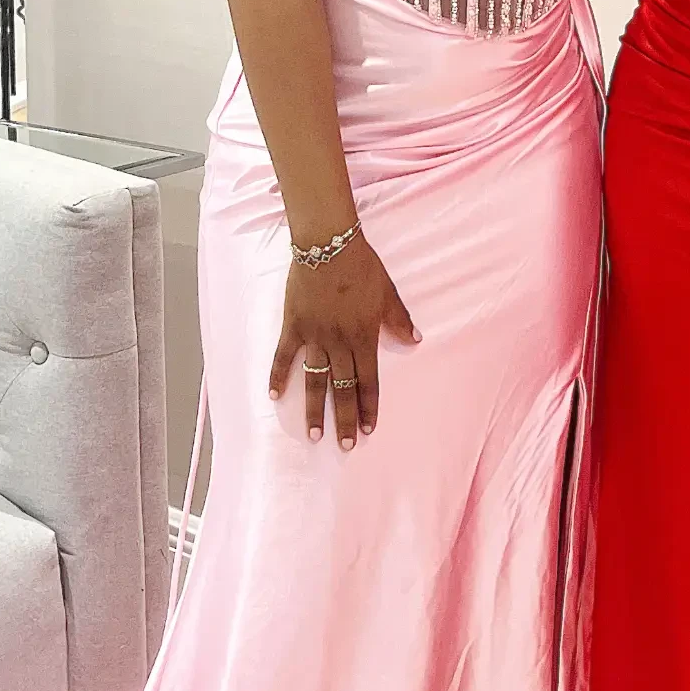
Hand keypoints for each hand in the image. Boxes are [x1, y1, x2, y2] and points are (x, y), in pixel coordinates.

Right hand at [269, 233, 418, 449]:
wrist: (329, 244)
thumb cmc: (362, 267)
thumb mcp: (388, 293)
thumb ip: (398, 320)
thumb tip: (414, 341)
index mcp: (364, 337)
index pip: (368, 381)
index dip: (369, 406)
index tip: (369, 429)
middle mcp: (339, 343)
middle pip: (343, 388)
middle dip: (345, 418)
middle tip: (345, 446)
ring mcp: (314, 336)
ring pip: (316, 380)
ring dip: (315, 409)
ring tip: (314, 434)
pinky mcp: (294, 326)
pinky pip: (284, 356)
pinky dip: (279, 376)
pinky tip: (275, 397)